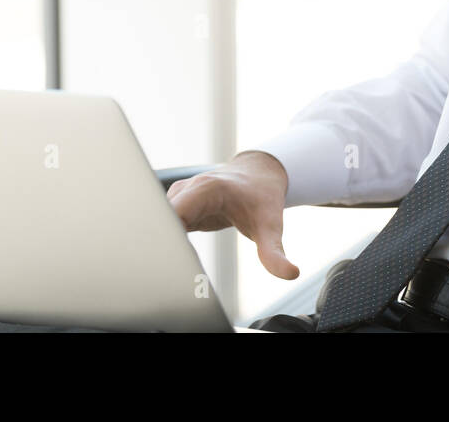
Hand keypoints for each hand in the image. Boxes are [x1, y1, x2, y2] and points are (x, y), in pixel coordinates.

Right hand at [167, 150, 299, 279]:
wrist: (260, 174)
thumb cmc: (263, 198)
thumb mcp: (271, 226)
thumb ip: (275, 253)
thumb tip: (291, 274)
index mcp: (206, 189)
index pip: (173, 212)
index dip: (167, 235)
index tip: (172, 258)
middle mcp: (188, 189)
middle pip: (159, 217)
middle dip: (160, 243)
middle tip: (170, 268)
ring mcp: (180, 195)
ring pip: (158, 220)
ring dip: (162, 242)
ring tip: (171, 264)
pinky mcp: (178, 204)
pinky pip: (164, 222)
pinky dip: (166, 239)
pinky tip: (174, 255)